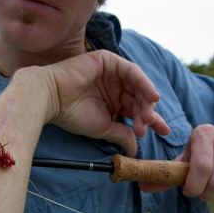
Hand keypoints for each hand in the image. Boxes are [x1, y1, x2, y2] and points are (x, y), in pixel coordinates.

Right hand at [14, 50, 169, 156]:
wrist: (51, 99)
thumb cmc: (72, 114)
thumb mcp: (104, 127)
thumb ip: (122, 135)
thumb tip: (134, 152)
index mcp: (113, 101)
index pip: (136, 110)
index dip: (150, 121)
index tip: (162, 133)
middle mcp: (115, 86)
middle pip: (140, 98)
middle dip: (150, 113)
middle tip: (153, 127)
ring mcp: (112, 72)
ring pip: (138, 86)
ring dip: (146, 102)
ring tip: (148, 117)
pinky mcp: (109, 61)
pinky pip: (132, 71)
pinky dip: (144, 83)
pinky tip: (152, 96)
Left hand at [139, 124, 213, 201]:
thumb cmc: (206, 152)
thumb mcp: (186, 158)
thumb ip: (166, 173)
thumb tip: (144, 185)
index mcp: (204, 133)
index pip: (201, 168)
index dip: (193, 186)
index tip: (188, 190)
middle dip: (205, 194)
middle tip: (201, 192)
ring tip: (213, 189)